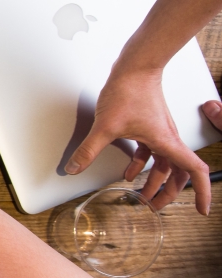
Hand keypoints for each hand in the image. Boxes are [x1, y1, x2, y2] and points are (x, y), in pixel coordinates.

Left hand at [64, 63, 215, 214]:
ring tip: (142, 196)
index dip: (202, 192)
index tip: (202, 209)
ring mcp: (159, 133)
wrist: (134, 67)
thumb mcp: (105, 126)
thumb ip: (89, 150)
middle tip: (155, 208)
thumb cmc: (130, 90)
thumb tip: (75, 168)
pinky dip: (142, 164)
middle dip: (168, 193)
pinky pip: (150, 152)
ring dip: (154, 180)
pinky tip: (129, 173)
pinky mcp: (148, 126)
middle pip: (177, 173)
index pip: (195, 171)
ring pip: (163, 163)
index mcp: (167, 142)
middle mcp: (168, 139)